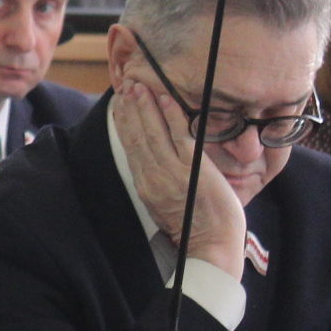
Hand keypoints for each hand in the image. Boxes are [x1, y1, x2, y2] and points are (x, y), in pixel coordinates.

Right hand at [112, 76, 245, 279]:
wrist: (211, 245)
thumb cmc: (193, 228)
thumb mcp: (162, 206)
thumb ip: (155, 183)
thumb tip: (151, 165)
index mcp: (144, 186)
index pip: (129, 147)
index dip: (123, 124)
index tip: (119, 104)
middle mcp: (152, 177)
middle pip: (136, 136)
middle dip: (130, 109)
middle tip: (126, 86)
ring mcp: (172, 172)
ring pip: (153, 132)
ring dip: (145, 106)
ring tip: (140, 86)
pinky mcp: (192, 168)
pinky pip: (179, 135)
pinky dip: (171, 114)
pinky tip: (165, 97)